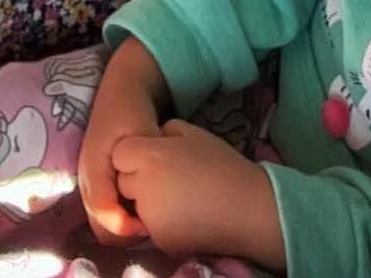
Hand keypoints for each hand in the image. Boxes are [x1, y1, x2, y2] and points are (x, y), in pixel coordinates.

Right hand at [78, 38, 169, 244]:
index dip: (128, 227)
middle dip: (125, 233)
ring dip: (124, 226)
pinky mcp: (97, 182)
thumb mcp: (141, 134)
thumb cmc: (131, 110)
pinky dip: (123, 217)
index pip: (104, 215)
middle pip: (100, 227)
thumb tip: (148, 193)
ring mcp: (89, 182)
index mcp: (94, 169)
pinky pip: (106, 212)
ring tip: (148, 217)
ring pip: (101, 223)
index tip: (150, 223)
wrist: (120, 91)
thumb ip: (143, 163)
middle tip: (151, 224)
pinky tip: (142, 206)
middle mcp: (86, 180)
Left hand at [111, 119, 284, 267]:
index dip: (136, 154)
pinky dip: (164, 223)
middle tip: (169, 179)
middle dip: (139, 180)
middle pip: (124, 182)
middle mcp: (143, 187)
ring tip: (181, 198)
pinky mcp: (159, 241)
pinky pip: (152, 227)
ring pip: (137, 207)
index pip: (121, 154)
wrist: (249, 209)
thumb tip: (156, 136)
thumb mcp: (196, 134)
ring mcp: (150, 217)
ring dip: (149, 203)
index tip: (155, 158)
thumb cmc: (223, 165)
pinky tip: (187, 217)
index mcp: (150, 157)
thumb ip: (168, 130)